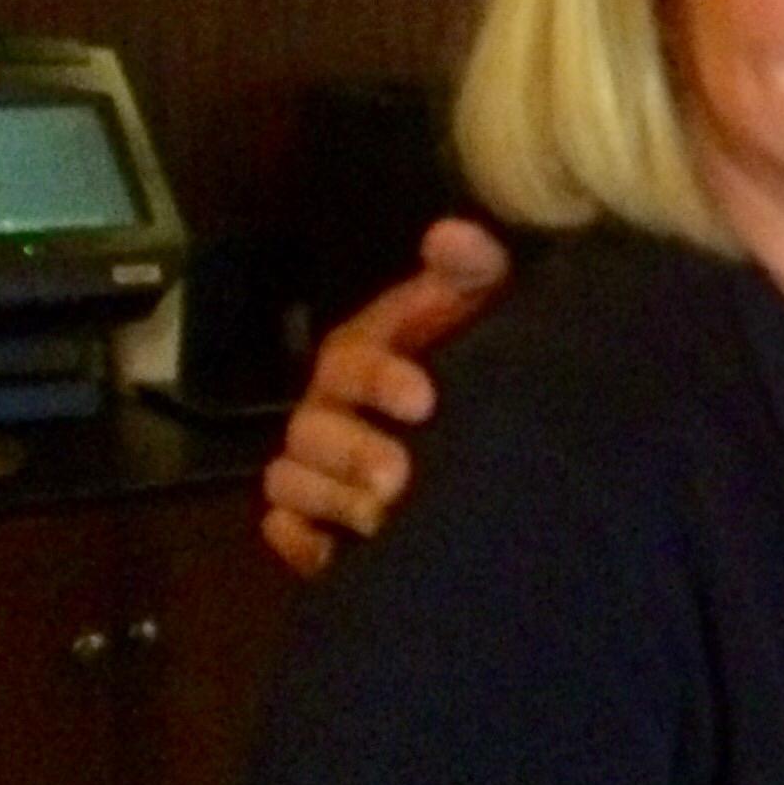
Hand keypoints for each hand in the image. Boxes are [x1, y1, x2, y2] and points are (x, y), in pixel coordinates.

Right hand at [258, 218, 510, 577]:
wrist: (499, 435)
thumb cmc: (482, 360)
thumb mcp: (486, 309)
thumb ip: (473, 270)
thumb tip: (450, 234)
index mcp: (361, 357)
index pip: (349, 360)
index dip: (377, 378)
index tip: (425, 399)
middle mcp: (328, 411)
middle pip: (309, 430)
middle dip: (351, 452)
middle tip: (400, 477)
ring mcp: (316, 469)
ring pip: (289, 482)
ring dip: (330, 499)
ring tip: (384, 516)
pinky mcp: (318, 523)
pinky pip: (284, 531)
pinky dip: (302, 541)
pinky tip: (335, 551)